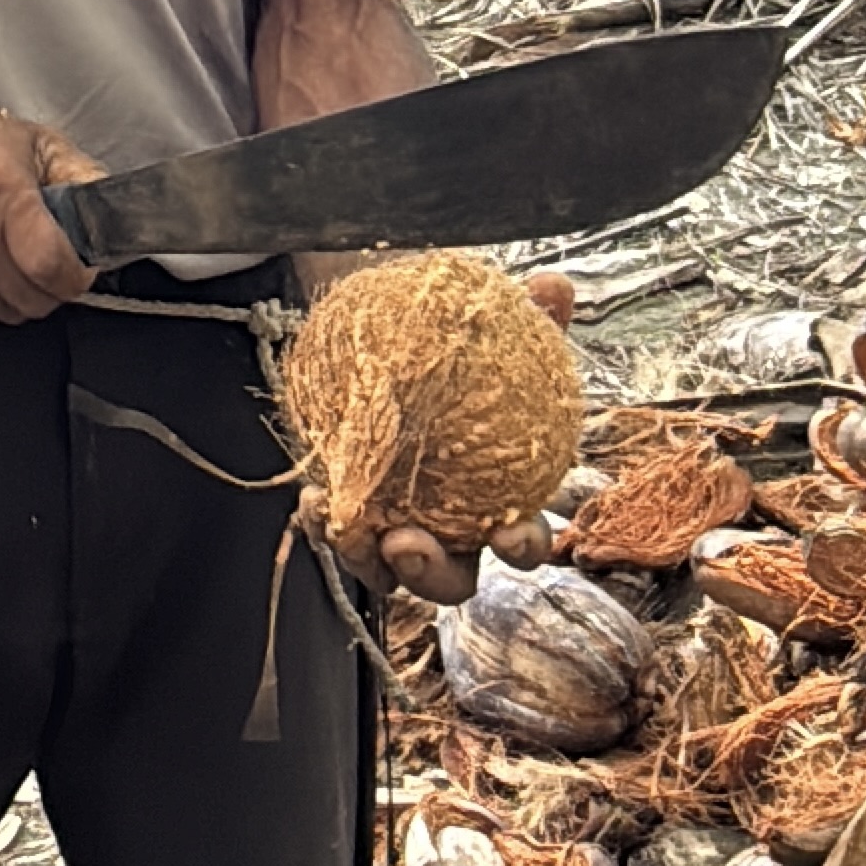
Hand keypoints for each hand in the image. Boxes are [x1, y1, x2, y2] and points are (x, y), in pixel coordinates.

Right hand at [0, 93, 100, 323]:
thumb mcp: (30, 140)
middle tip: (54, 262)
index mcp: (1, 193)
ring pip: (6, 312)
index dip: (78, 275)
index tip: (83, 266)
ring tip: (18, 259)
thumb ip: (78, 174)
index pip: (53, 266)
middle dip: (54, 286)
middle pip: (33, 299)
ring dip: (22, 295)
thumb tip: (109, 205)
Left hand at [298, 271, 577, 602]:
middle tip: (406, 541)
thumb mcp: (491, 333)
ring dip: (368, 560)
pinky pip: (340, 535)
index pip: (523, 542)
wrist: (389, 351)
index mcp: (499, 501)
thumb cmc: (458, 357)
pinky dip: (326, 522)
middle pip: (453, 579)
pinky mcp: (353, 519)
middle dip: (432, 573)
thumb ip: (527, 318)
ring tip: (351, 526)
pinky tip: (313, 497)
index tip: (510, 532)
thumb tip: (552, 287)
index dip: (523, 547)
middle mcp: (451, 529)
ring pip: (387, 572)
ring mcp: (398, 530)